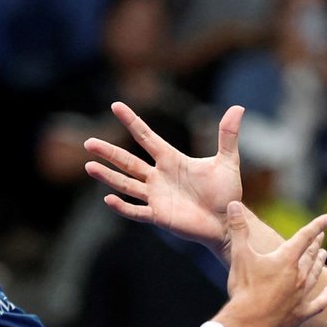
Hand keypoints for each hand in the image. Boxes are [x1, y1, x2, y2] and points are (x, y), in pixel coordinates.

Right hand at [84, 103, 243, 253]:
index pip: (146, 136)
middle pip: (128, 161)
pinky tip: (108, 199)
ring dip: (108, 176)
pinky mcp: (159, 216)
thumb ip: (227, 136)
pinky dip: (123, 206)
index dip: (132, 121)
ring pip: (127, 184)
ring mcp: (156, 196)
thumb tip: (238, 107)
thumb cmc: (226, 193)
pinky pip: (137, 211)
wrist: (228, 221)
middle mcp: (159, 176)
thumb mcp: (227, 162)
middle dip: (109, 152)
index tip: (116, 105)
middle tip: (88, 142)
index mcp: (171, 159)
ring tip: (90, 166)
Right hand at [215, 202, 326, 326]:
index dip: (317, 225)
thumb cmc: (243, 288)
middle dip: (316, 243)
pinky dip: (326, 297)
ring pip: (315, 275)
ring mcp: (301, 295)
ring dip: (320, 264)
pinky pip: (318, 304)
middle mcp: (298, 275)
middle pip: (311, 255)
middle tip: (321, 235)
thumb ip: (238, 229)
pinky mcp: (300, 313)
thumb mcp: (239, 255)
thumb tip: (233, 204)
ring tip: (324, 255)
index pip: (305, 237)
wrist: (248, 322)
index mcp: (286, 259)